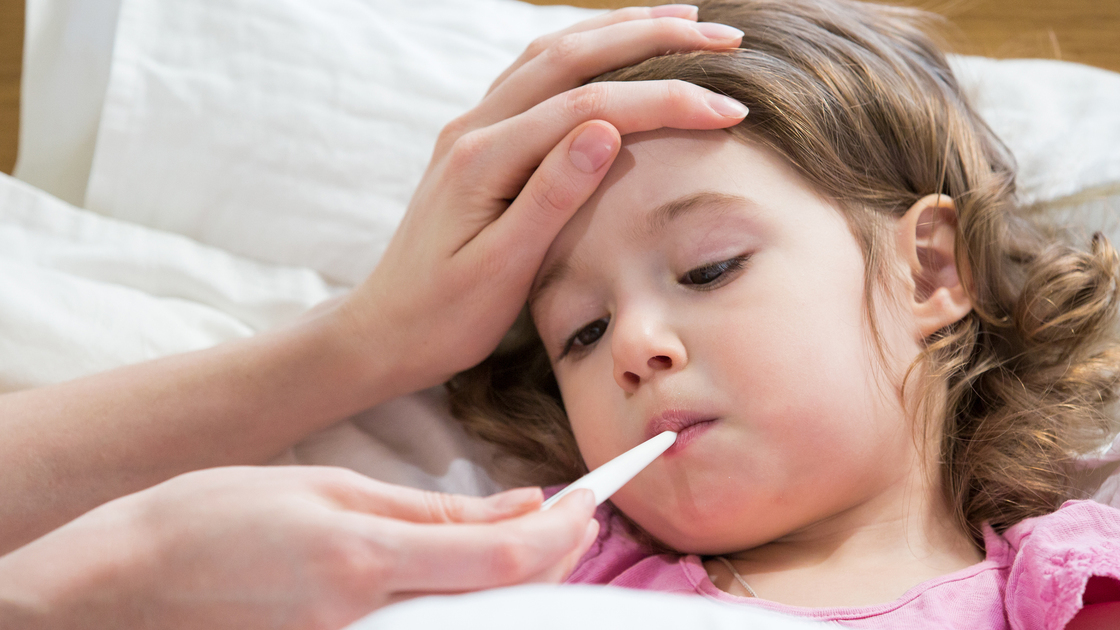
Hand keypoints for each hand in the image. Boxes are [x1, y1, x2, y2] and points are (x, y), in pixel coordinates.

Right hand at [0, 467, 597, 629]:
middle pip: (500, 602)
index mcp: (364, 563)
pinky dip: (468, 599)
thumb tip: (522, 503)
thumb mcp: (329, 489)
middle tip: (577, 515)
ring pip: (473, 622)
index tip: (595, 502)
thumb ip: (432, 510)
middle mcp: (367, 623)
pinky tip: (474, 568)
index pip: (503, 558)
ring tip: (538, 536)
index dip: (564, 532)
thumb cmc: (213, 518)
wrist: (124, 586)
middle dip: (553, 560)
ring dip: (515, 579)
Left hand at [334, 5, 747, 396]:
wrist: (385, 330)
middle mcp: (475, 128)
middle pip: (570, 56)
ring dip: (619, 31)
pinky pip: (536, 75)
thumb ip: (550, 195)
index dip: (663, 99)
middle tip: (722, 36)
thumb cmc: (444, 316)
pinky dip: (586, 52)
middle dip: (652, 37)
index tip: (727, 107)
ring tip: (683, 19)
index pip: (588, 107)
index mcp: (483, 160)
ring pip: (552, 53)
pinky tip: (614, 49)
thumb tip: (606, 129)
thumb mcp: (500, 270)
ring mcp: (474, 128)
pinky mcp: (479, 140)